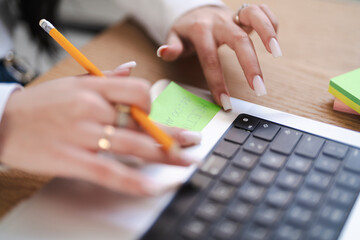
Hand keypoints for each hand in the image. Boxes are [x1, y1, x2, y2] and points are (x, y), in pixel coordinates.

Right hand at [0, 67, 200, 195]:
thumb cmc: (41, 104)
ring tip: (184, 164)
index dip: (152, 104)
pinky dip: (133, 181)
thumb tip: (132, 68)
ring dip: (163, 157)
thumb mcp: (72, 82)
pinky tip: (152, 187)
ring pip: (132, 146)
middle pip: (141, 121)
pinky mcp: (73, 159)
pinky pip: (109, 171)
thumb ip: (106, 77)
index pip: (137, 90)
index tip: (156, 116)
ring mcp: (83, 135)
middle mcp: (91, 108)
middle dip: (171, 134)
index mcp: (93, 88)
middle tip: (192, 143)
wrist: (2, 122)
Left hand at [157, 4, 280, 109]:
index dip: (218, 82)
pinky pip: (261, 10)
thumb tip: (164, 53)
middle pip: (238, 40)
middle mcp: (219, 22)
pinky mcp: (243, 12)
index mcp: (200, 31)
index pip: (210, 59)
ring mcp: (233, 15)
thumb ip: (172, 46)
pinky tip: (274, 41)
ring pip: (254, 16)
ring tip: (277, 54)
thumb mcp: (174, 38)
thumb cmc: (187, 30)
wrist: (196, 9)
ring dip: (268, 33)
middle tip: (259, 88)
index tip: (225, 102)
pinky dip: (271, 22)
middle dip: (251, 65)